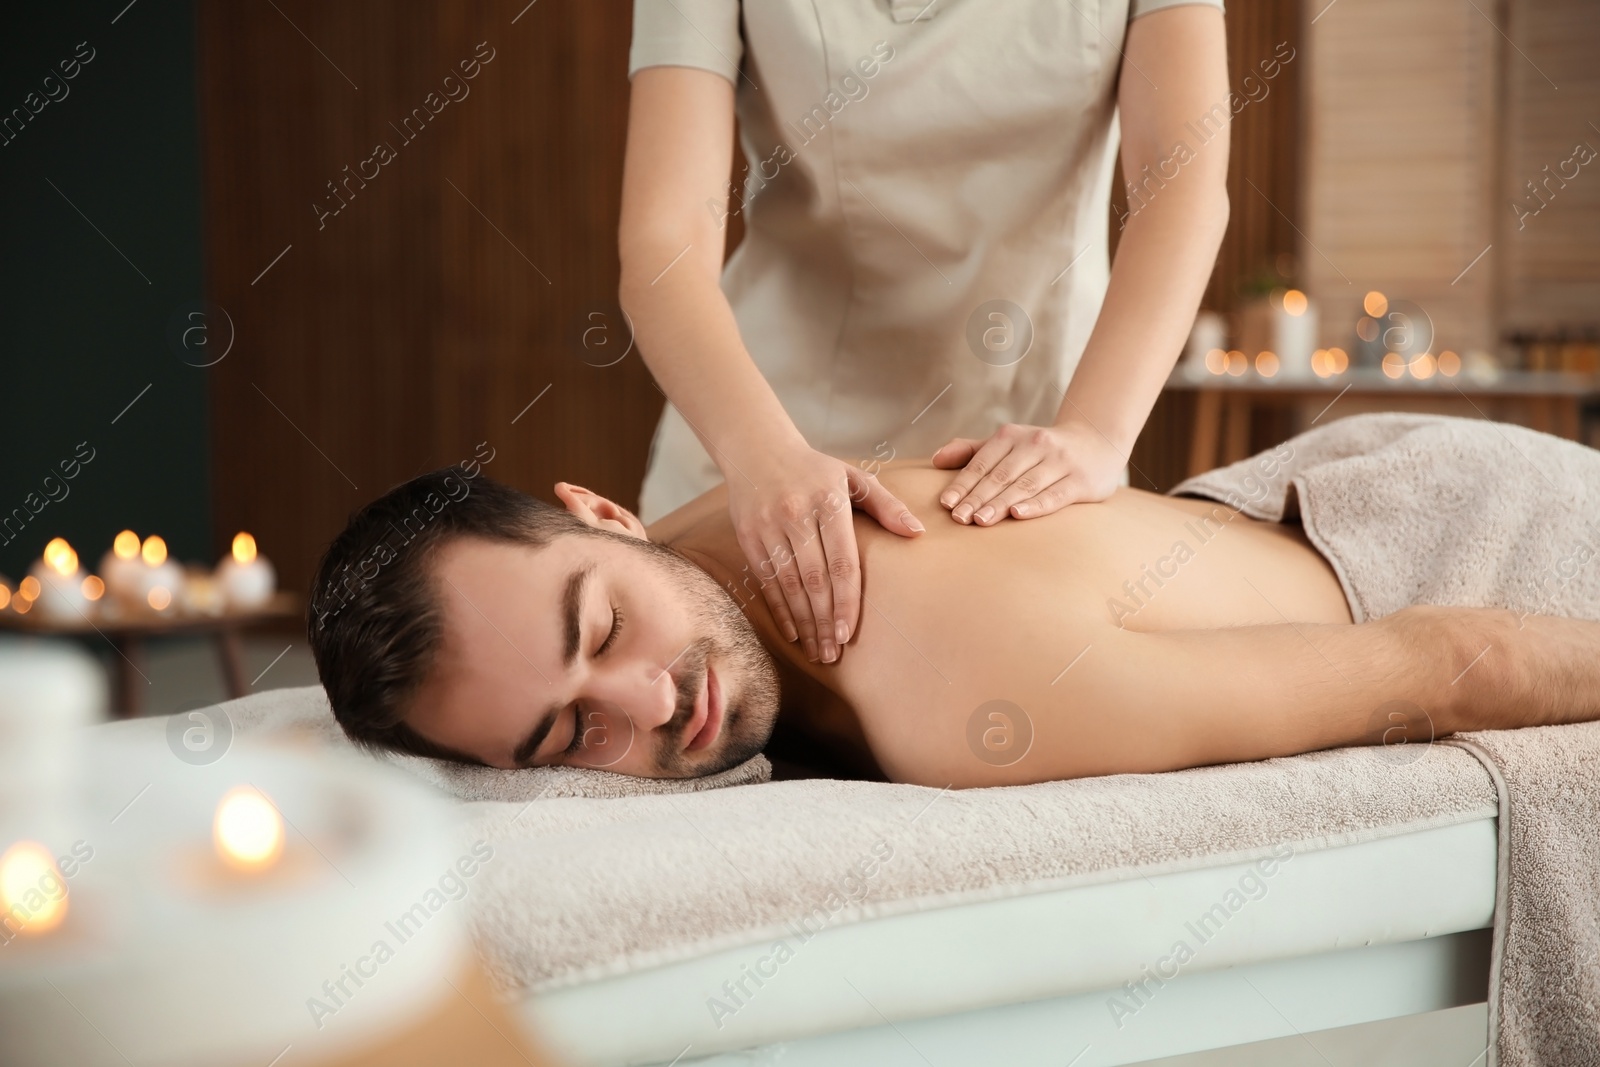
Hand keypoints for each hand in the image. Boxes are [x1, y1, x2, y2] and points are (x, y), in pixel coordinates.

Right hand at [728, 448, 923, 662]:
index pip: (840, 561)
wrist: (757, 449)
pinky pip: (766, 580)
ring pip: (788, 584)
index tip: (849, 633)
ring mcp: (768, 525)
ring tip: (817, 652)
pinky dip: (780, 609)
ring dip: (804, 622)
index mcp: (828, 500)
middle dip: (825, 620)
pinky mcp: (747, 536)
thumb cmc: (815, 470)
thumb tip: (916, 532)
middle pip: (813, 579)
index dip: (845, 600)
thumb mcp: (853, 478)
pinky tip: (793, 632)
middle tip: (834, 654)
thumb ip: (886, 505)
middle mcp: (796, 514)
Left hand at [932, 420, 1125, 524]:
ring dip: (1001, 503)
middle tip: (958, 518)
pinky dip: (1036, 505)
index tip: (946, 504)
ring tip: (980, 520)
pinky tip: (1018, 515)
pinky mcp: (1080, 480)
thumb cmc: (1041, 451)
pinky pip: (1055, 495)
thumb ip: (973, 452)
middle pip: (1001, 475)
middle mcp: (1035, 444)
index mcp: (1012, 436)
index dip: (963, 484)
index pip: (982, 463)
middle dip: (978, 497)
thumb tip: (935, 459)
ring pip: (1024, 485)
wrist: (1097, 443)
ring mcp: (1059, 461)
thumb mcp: (1008, 444)